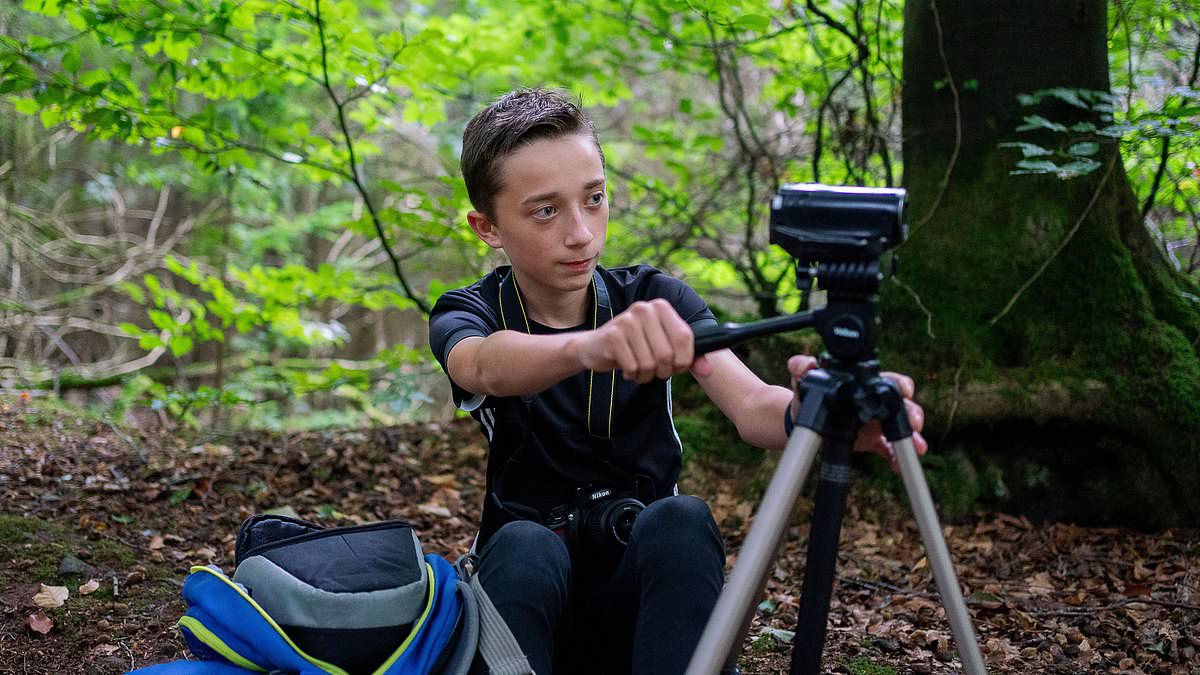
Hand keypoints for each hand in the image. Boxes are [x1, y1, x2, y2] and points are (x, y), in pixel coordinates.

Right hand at [577, 299, 694, 383]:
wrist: (596, 347)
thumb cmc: (635, 347)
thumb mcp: (663, 348)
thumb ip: (689, 358)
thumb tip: (709, 371)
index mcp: (661, 307)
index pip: (685, 337)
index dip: (684, 360)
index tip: (677, 367)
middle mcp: (644, 309)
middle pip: (667, 354)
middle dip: (663, 371)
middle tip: (654, 370)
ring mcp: (627, 321)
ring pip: (650, 363)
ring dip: (646, 375)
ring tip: (639, 368)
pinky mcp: (613, 336)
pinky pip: (633, 367)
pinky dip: (633, 375)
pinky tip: (627, 368)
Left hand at [786, 355, 927, 471]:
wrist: (802, 419)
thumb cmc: (807, 393)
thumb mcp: (803, 379)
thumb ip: (802, 366)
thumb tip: (806, 364)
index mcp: (864, 385)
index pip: (888, 380)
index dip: (900, 384)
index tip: (906, 390)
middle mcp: (875, 402)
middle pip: (902, 404)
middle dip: (912, 413)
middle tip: (916, 423)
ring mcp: (877, 422)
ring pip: (900, 428)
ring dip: (911, 437)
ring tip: (917, 447)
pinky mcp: (873, 441)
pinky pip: (889, 450)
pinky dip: (896, 458)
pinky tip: (898, 467)